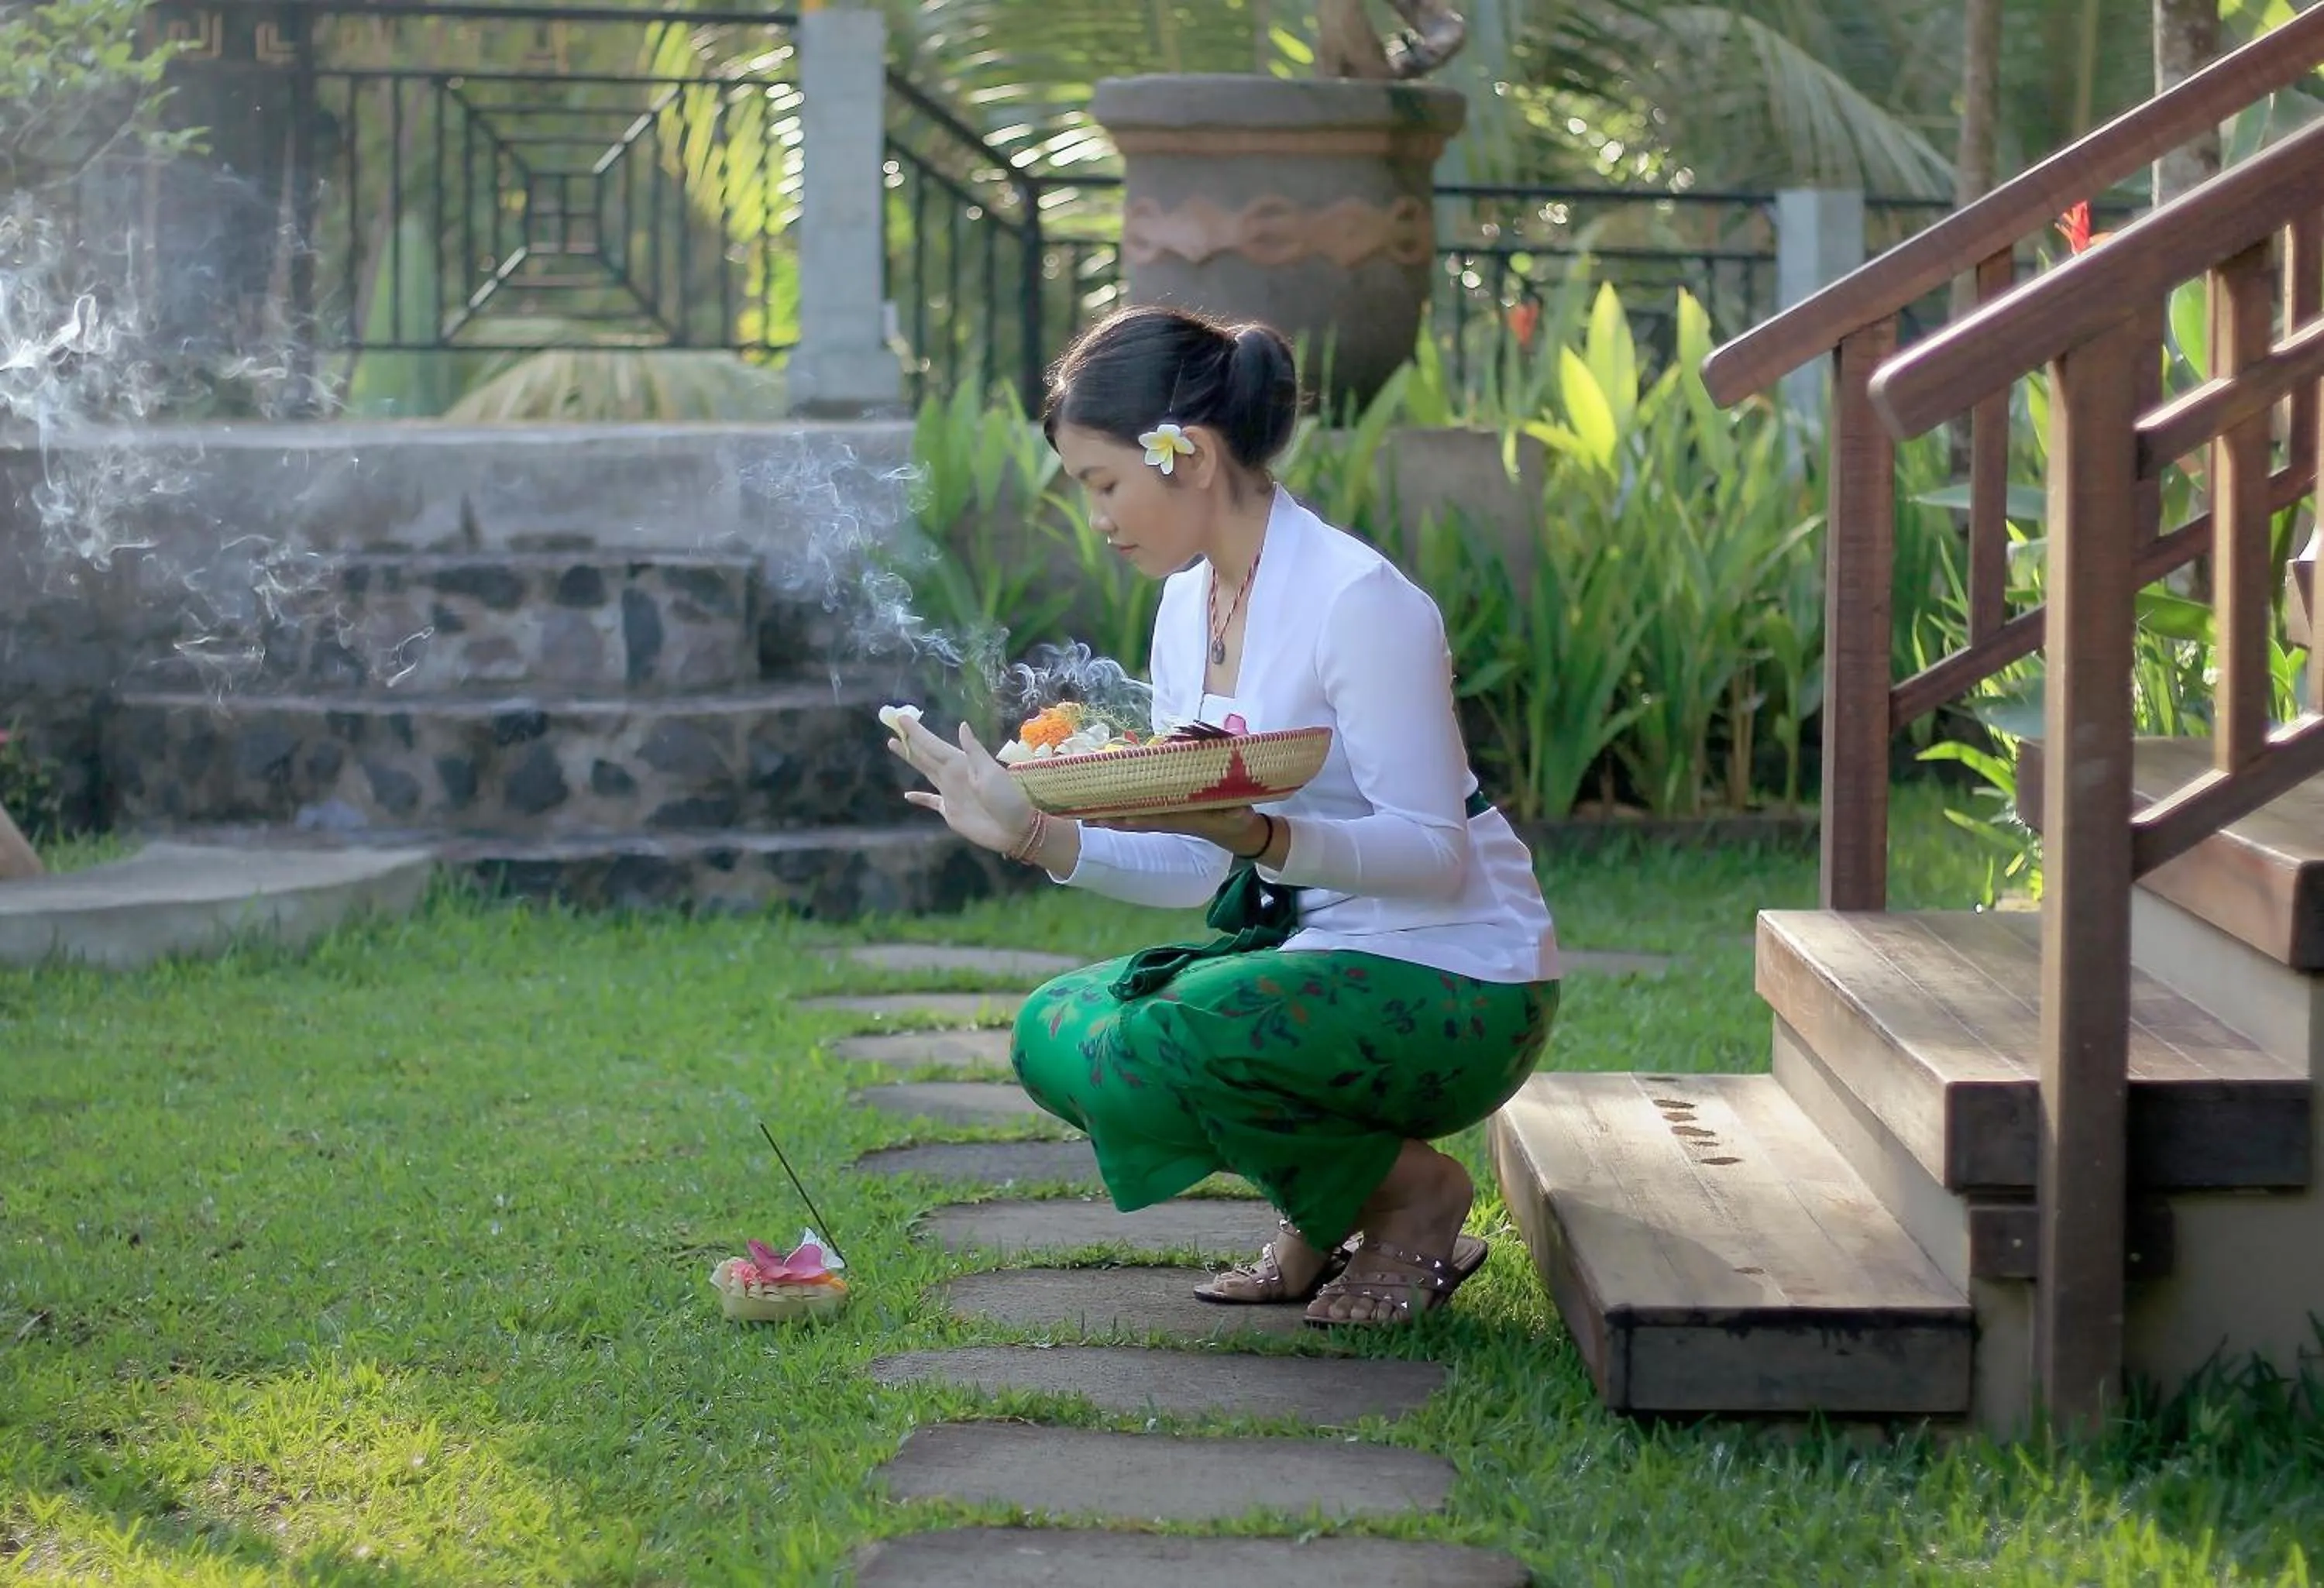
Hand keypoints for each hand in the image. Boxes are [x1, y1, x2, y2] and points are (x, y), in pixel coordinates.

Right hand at [888, 716, 1040, 855]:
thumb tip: (962, 725)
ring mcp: (950, 792)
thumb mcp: (991, 772)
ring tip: (895, 746)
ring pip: (925, 771)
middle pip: (925, 754)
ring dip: (911, 759)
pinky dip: (920, 798)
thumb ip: (974, 751)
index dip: (917, 732)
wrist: (1015, 829)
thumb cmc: (1007, 798)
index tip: (901, 717)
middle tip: (892, 727)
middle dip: (909, 741)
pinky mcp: (949, 810)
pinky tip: (907, 795)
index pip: (933, 744)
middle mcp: (952, 775)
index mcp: (961, 763)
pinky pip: (930, 801)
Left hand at [1091, 807, 1268, 856]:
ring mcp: (1165, 816)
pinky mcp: (1165, 812)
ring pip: (1132, 816)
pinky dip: (1120, 809)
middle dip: (1110, 820)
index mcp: (1184, 819)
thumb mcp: (1241, 817)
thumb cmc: (1238, 820)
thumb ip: (1238, 814)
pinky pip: (1138, 810)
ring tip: (1083, 815)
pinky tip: (1104, 805)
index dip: (1135, 819)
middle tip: (1083, 819)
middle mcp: (1169, 819)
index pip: (1155, 819)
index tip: (1115, 818)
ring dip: (1109, 816)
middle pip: (1134, 820)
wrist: (1237, 831)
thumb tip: (1238, 813)